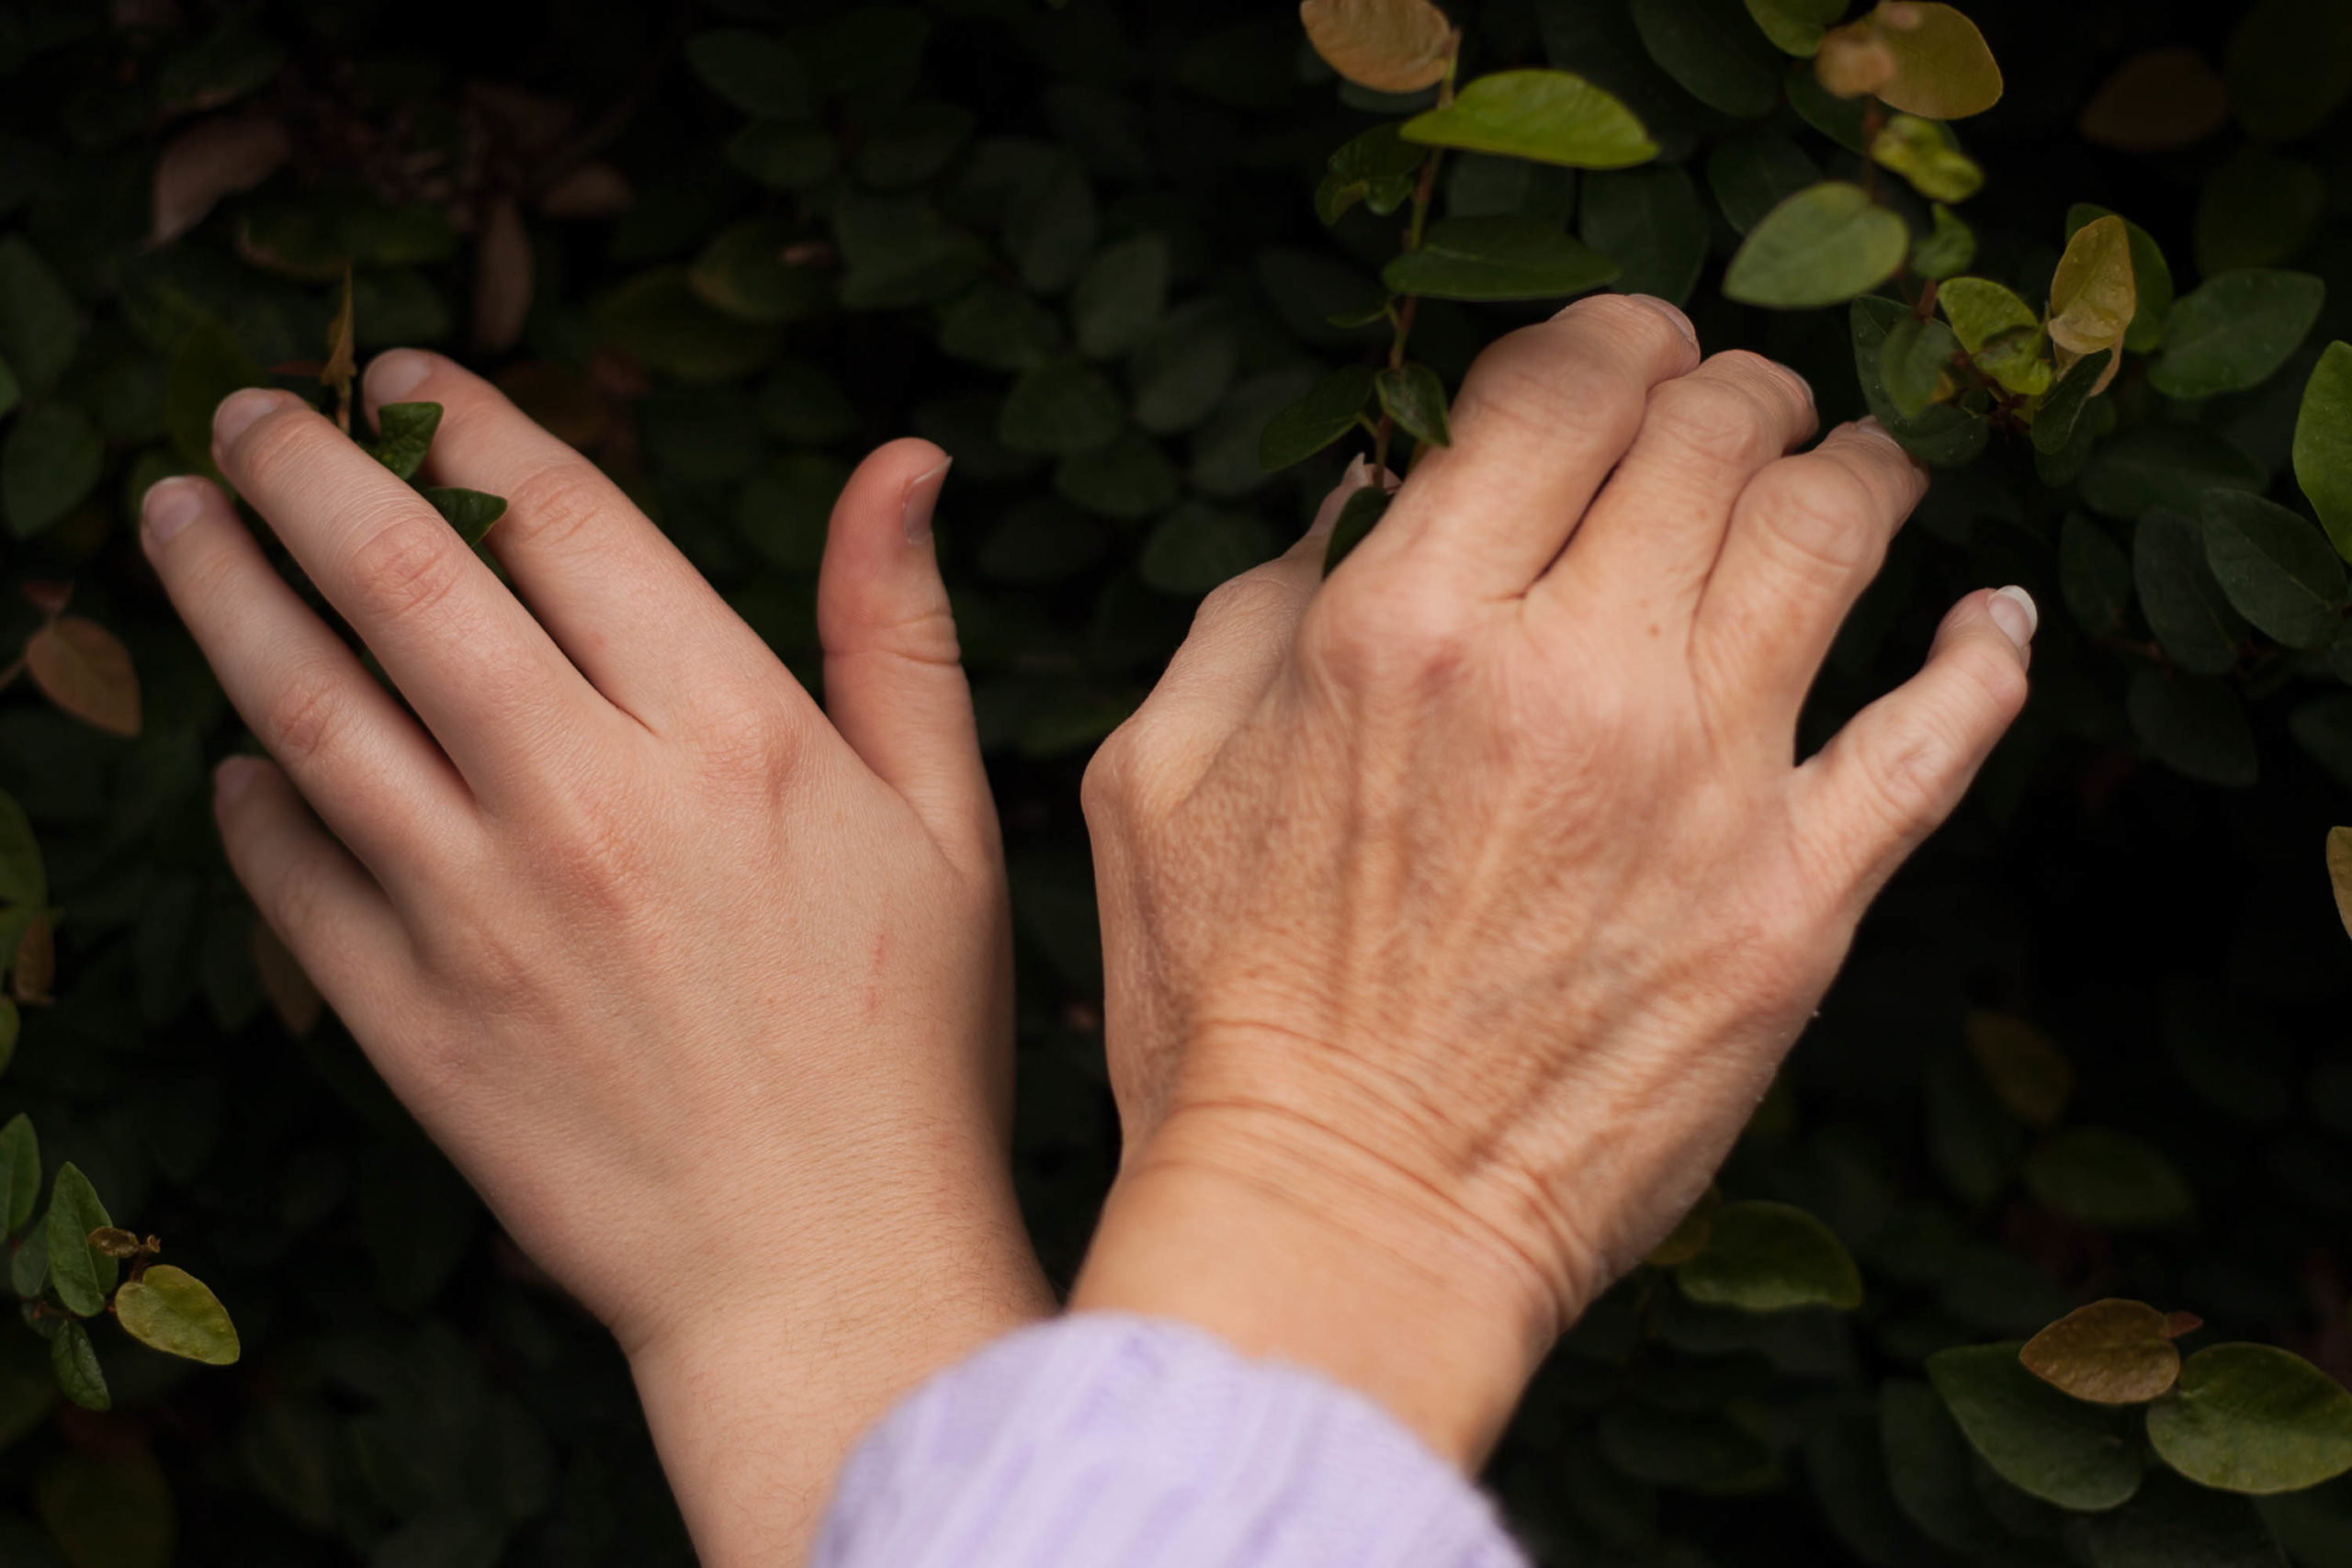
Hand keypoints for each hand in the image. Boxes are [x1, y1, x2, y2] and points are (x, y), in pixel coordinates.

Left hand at [140, 353, 1050, 1562]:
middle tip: (246, 415)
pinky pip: (288, 874)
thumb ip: (896, 628)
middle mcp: (591, 803)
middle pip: (402, 579)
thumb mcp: (944, 818)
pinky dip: (246, 798)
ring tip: (175, 524)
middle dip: (303, 468)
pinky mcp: (410, 1022)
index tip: (414, 378)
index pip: (565, 522)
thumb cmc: (906, 1043)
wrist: (826, 1269)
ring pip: (307, 707)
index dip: (472, 426)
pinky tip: (238, 758)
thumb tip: (904, 460)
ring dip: (223, 593)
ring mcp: (483, 914)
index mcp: (734, 735)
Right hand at [1069, 295, 2034, 1461]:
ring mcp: (1703, 787)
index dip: (1603, 334)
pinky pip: (1938, 737)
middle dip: (1727, 389)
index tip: (1613, 354)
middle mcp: (1572, 677)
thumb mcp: (1154, 779)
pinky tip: (1993, 615)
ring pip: (1836, 534)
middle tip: (1728, 410)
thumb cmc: (1221, 1017)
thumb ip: (1247, 610)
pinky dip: (1984, 654)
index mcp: (1406, 626)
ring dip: (1854, 470)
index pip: (1565, 384)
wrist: (1343, 1227)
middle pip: (1715, 429)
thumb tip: (1359, 500)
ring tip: (1851, 470)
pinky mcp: (1795, 907)